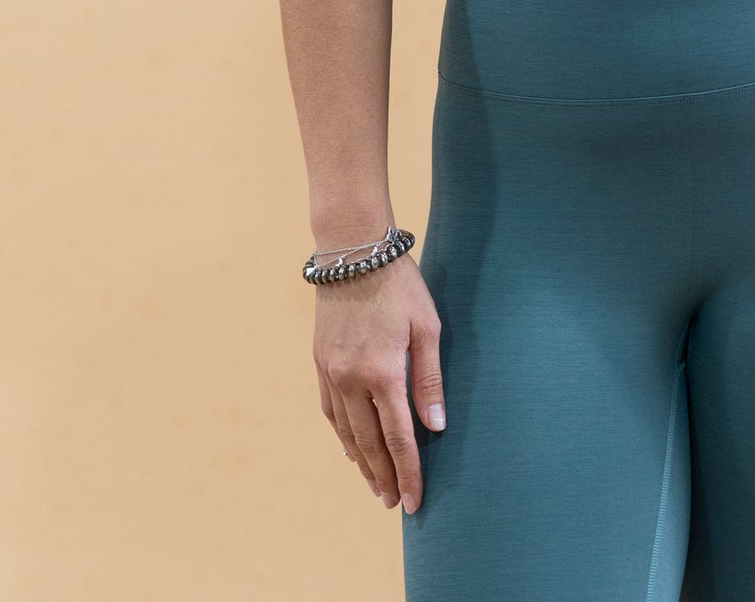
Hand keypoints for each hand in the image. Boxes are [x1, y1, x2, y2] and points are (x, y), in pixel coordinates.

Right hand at [314, 255, 445, 515]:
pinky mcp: (320, 363)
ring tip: (375, 485)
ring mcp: (331, 373)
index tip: (415, 500)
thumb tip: (435, 426)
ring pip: (346, 432)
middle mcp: (351, 380)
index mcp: (383, 373)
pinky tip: (351, 448)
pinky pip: (331, 411)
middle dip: (384, 477)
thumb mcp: (428, 327)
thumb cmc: (399, 285)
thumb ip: (429, 379)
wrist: (352, 252)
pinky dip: (343, 435)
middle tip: (395, 503)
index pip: (398, 438)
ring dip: (362, 463)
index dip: (409, 472)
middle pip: (369, 443)